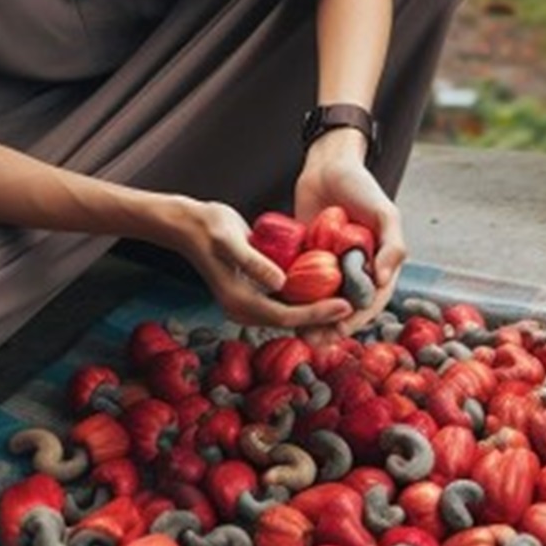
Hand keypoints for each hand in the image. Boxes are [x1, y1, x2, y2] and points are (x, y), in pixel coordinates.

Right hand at [167, 197, 352, 331]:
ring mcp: (248, 301)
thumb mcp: (231, 240)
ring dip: (316, 309)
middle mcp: (244, 309)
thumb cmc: (209, 227)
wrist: (189, 225)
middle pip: (291, 321)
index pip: (286, 317)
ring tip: (348, 299)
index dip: (318, 314)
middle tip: (356, 307)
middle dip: (322, 317)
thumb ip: (254, 262)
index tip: (345, 305)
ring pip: (288, 313)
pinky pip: (283, 300)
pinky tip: (326, 286)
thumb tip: (280, 282)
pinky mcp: (252, 291)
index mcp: (240, 302)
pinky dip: (304, 297)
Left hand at [295, 132, 406, 341]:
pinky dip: (296, 299)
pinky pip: (302, 283)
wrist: (327, 166)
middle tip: (315, 341)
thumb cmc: (361, 186)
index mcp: (379, 264)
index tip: (340, 332)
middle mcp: (356, 269)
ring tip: (299, 335)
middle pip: (345, 308)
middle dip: (332, 328)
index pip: (371, 301)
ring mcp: (330, 265)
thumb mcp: (385, 212)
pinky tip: (284, 312)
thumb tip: (383, 280)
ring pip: (323, 301)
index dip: (357, 320)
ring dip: (313, 320)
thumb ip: (393, 245)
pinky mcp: (307, 258)